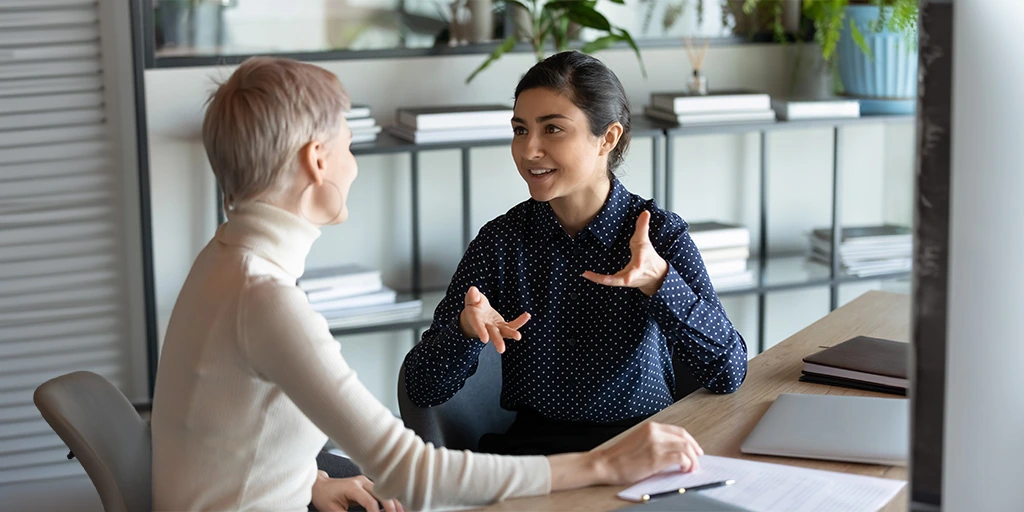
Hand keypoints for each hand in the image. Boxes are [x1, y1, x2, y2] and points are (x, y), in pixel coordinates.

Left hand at [311, 472, 403, 511]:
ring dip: (395, 504)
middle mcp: (362, 481)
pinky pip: (382, 493)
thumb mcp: (332, 511)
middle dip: (391, 508)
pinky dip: (390, 501)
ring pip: (386, 492)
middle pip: (382, 494)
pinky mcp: (368, 485)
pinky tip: (398, 508)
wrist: (319, 486)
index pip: (371, 502)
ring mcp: (366, 482)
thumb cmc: (324, 498)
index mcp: (353, 487)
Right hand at [458, 286, 529, 352]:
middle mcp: (487, 327)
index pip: (478, 326)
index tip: (485, 339)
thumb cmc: (474, 306)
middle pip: (493, 335)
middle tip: (501, 350)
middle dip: (497, 341)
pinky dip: (520, 321)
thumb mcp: (471, 300)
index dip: (481, 332)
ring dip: (512, 334)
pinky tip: (527, 315)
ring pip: (505, 333)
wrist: (478, 314)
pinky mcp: (504, 326)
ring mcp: (496, 328)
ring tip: (518, 336)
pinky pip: (513, 325)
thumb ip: (473, 296)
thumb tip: (473, 290)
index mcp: (476, 320)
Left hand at [582, 210, 668, 295]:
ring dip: (600, 279)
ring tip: (586, 274)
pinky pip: (609, 282)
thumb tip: (645, 212)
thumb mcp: (645, 241)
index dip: (638, 262)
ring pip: (614, 282)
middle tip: (604, 279)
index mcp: (641, 261)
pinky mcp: (621, 282)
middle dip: (617, 278)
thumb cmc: (648, 257)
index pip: (640, 260)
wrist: (656, 276)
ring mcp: (627, 280)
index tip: (636, 265)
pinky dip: (598, 279)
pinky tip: (587, 274)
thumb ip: (643, 227)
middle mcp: (634, 273)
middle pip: (627, 277)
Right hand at [589, 422, 703, 484]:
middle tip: (697, 461)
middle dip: (695, 450)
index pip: (678, 431)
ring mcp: (656, 444)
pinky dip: (687, 464)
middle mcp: (654, 432)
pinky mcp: (656, 458)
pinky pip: (681, 458)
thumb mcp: (639, 441)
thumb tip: (675, 452)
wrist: (605, 464)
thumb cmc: (619, 456)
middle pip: (684, 438)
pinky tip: (684, 470)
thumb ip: (656, 442)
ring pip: (686, 448)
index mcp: (650, 427)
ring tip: (691, 468)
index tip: (695, 450)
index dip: (691, 441)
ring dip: (692, 460)